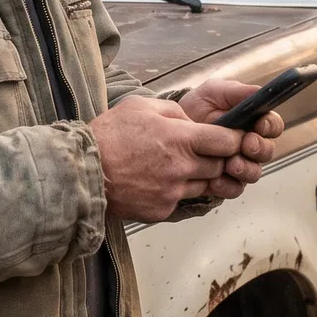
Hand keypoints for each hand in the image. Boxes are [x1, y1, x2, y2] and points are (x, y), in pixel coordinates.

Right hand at [90, 95, 268, 222]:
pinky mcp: (162, 210)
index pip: (228, 142)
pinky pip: (180, 200)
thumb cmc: (108, 136)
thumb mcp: (140, 106)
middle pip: (220, 167)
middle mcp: (181, 168)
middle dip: (216, 159)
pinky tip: (155, 181)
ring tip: (174, 166)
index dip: (233, 139)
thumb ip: (174, 112)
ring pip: (203, 186)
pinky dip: (174, 191)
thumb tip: (192, 123)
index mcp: (180, 139)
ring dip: (196, 176)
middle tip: (201, 152)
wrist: (83, 171)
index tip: (229, 138)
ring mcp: (173, 192)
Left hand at [177, 79, 288, 176]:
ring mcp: (239, 164)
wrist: (169, 132)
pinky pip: (234, 189)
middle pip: (267, 151)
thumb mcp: (212, 92)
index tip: (259, 125)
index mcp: (252, 121)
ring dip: (245, 169)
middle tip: (245, 144)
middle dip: (259, 148)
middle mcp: (249, 145)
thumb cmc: (195, 108)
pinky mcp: (225, 181)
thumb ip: (236, 91)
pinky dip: (227, 185)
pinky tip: (215, 179)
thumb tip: (259, 91)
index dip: (270, 126)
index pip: (272, 125)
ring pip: (254, 172)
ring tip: (230, 164)